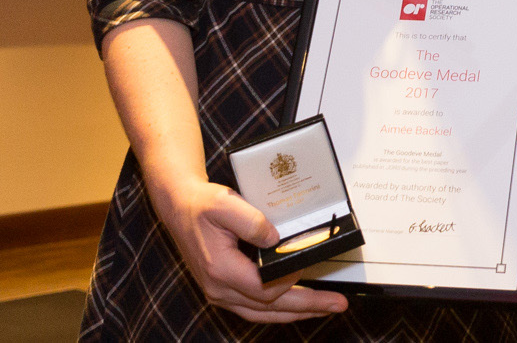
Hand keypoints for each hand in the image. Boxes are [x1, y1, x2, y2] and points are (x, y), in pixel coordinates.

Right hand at [148, 176, 349, 323]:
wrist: (178, 207)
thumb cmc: (200, 204)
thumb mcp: (224, 203)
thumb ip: (251, 221)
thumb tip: (275, 238)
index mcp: (221, 270)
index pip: (264, 288)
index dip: (290, 280)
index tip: (306, 265)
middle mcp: (219, 289)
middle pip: (270, 308)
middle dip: (308, 307)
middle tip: (337, 304)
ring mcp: (220, 293)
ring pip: (264, 313)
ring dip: (297, 313)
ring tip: (324, 308)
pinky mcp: (223, 291)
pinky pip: (255, 309)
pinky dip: (279, 309)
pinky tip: (297, 306)